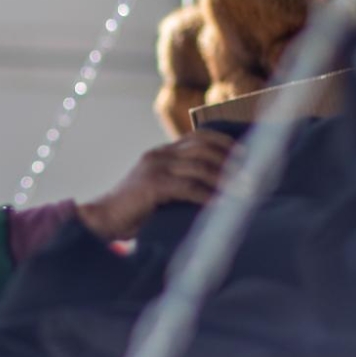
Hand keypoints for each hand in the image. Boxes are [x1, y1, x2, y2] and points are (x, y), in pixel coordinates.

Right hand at [75, 129, 237, 240]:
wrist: (103, 219)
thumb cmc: (133, 211)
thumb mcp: (159, 191)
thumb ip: (180, 184)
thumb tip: (215, 192)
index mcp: (161, 153)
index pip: (198, 137)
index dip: (224, 143)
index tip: (245, 155)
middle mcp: (159, 155)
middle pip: (203, 148)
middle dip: (231, 159)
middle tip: (252, 174)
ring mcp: (155, 168)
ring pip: (199, 167)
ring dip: (226, 179)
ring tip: (244, 191)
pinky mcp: (153, 185)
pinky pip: (188, 187)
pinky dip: (208, 196)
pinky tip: (222, 205)